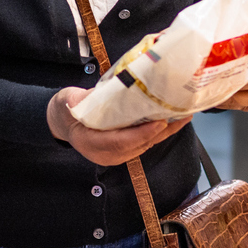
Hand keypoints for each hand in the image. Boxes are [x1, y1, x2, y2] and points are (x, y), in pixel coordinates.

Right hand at [48, 88, 192, 166]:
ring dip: (167, 131)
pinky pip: (146, 143)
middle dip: (162, 131)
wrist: (63, 122)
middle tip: (181, 114)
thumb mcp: (68, 101)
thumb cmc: (66, 110)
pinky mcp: (125, 150)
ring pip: (146, 145)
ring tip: (185, 115)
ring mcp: (116, 155)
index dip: (141, 134)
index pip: (120, 142)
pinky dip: (161, 132)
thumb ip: (81, 99)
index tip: (160, 123)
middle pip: (139, 145)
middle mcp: (106, 154)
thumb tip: (101, 92)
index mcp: (91, 143)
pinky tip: (175, 120)